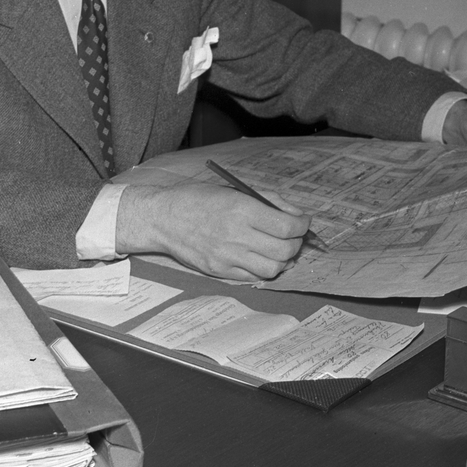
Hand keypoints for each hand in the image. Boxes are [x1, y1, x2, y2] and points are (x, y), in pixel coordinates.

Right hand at [116, 182, 310, 280]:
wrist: (163, 218)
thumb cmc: (197, 199)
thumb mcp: (234, 190)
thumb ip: (268, 201)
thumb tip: (296, 215)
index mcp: (241, 210)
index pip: (287, 227)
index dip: (302, 226)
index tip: (303, 222)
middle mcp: (236, 235)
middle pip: (285, 250)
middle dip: (297, 243)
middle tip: (293, 236)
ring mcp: (227, 257)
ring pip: (273, 269)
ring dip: (284, 260)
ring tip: (279, 249)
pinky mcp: (220, 271)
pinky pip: (253, 277)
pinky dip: (264, 269)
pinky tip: (261, 258)